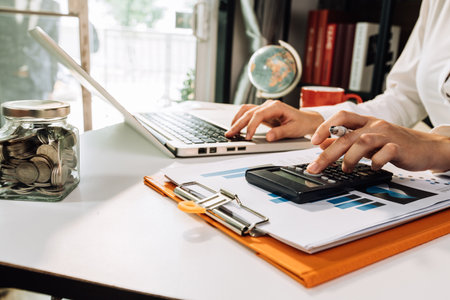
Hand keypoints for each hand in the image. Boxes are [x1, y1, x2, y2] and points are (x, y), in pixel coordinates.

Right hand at [225, 100, 323, 140]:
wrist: (306, 120)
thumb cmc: (301, 123)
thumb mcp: (293, 130)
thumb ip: (280, 133)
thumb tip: (268, 137)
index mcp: (276, 106)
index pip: (258, 115)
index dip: (251, 126)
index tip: (247, 137)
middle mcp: (268, 105)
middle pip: (249, 113)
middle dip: (238, 124)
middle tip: (230, 135)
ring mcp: (264, 108)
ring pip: (246, 111)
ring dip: (237, 120)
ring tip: (230, 131)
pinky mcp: (262, 113)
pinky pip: (248, 113)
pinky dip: (240, 119)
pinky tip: (236, 126)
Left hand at [306, 111, 449, 173]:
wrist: (425, 147)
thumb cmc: (393, 142)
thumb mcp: (366, 138)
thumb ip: (345, 139)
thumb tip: (321, 143)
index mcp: (365, 121)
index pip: (341, 117)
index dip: (325, 127)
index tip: (313, 142)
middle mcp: (375, 125)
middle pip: (346, 136)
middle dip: (328, 153)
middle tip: (315, 167)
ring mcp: (387, 135)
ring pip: (363, 142)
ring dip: (350, 158)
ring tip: (346, 169)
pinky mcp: (399, 147)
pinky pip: (385, 153)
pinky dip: (375, 162)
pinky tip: (372, 168)